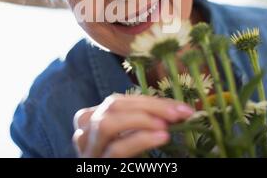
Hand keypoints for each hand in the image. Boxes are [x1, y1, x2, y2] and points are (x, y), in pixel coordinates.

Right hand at [72, 93, 193, 156]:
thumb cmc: (127, 161)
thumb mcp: (132, 137)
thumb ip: (144, 121)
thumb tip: (177, 109)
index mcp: (91, 120)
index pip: (119, 101)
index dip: (151, 101)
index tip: (182, 108)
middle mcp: (84, 133)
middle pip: (112, 106)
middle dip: (149, 106)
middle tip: (177, 113)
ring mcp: (88, 151)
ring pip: (107, 124)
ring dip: (140, 120)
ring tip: (165, 126)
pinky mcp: (98, 167)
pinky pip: (116, 150)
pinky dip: (141, 140)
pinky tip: (161, 137)